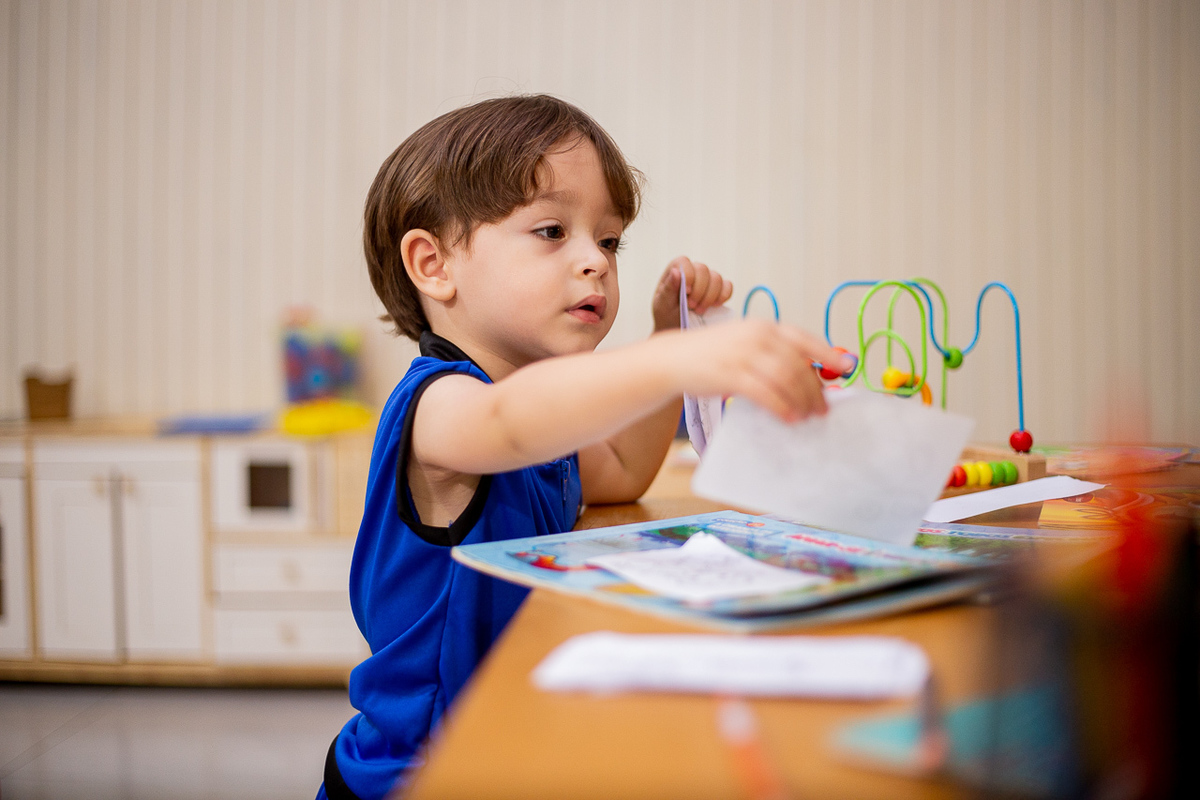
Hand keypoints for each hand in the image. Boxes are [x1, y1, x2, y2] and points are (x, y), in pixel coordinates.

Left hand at [651, 256, 733, 331]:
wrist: (677, 328)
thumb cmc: (666, 315)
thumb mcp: (663, 305)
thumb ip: (668, 288)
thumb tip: (676, 271)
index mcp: (674, 270)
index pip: (684, 262)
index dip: (688, 275)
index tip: (687, 292)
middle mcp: (692, 271)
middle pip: (703, 269)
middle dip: (699, 290)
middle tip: (691, 306)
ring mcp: (707, 279)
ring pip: (716, 278)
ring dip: (710, 296)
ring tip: (700, 310)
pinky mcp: (718, 289)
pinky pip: (727, 286)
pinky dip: (723, 296)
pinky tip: (714, 306)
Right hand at [658, 319, 854, 422]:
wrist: (674, 358)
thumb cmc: (712, 354)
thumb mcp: (744, 342)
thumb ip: (772, 353)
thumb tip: (804, 374)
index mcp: (764, 326)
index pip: (804, 339)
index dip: (828, 353)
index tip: (847, 367)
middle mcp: (757, 336)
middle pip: (798, 365)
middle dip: (815, 389)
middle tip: (823, 408)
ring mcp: (744, 355)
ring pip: (786, 380)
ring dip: (801, 401)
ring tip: (807, 416)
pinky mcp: (732, 375)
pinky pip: (766, 394)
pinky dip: (782, 407)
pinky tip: (788, 418)